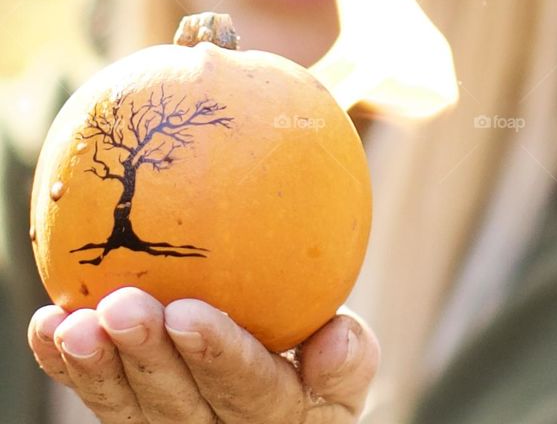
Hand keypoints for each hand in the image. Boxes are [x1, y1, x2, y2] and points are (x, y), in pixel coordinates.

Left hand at [28, 286, 379, 422]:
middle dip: (145, 357)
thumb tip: (336, 339)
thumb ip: (347, 356)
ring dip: (97, 368)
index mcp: (283, 420)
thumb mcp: (346, 362)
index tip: (188, 312)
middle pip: (178, 407)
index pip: (252, 394)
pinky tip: (47, 326)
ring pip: (129, 411)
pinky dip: (70, 367)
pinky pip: (100, 400)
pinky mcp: (134, 420)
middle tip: (121, 306)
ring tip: (74, 322)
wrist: (281, 395)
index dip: (219, 356)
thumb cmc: (317, 353)